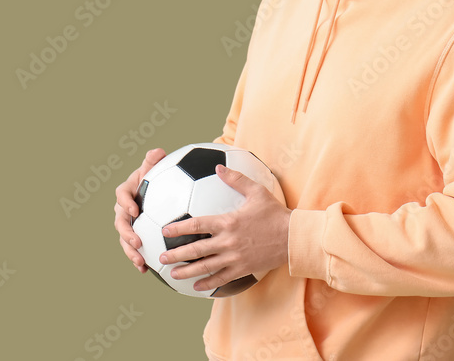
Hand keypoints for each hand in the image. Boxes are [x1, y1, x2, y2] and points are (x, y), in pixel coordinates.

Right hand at [113, 148, 165, 272]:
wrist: (155, 192)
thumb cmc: (154, 178)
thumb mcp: (153, 168)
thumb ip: (153, 160)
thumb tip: (158, 152)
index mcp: (126, 192)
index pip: (121, 195)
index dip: (125, 203)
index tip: (134, 210)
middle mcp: (123, 209)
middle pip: (120, 222)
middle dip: (127, 234)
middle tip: (137, 242)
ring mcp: (127, 224)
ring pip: (124, 239)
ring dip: (130, 251)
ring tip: (140, 262)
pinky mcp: (134, 235)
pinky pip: (133, 248)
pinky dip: (137, 259)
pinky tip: (146, 270)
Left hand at [158, 164, 290, 292]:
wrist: (293, 237)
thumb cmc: (275, 213)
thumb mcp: (256, 191)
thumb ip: (236, 179)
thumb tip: (219, 167)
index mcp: (228, 222)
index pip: (197, 225)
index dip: (179, 228)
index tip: (165, 231)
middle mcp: (228, 242)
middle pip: (196, 249)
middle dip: (176, 254)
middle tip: (161, 257)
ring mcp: (235, 258)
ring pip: (206, 266)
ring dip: (187, 271)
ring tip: (172, 274)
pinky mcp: (243, 269)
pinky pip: (222, 277)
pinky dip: (208, 282)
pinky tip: (197, 286)